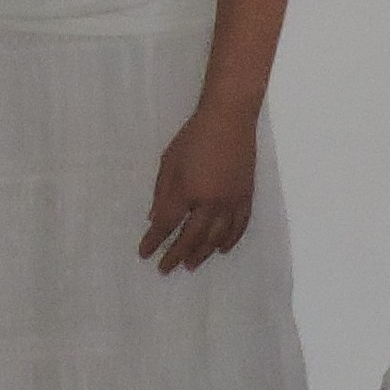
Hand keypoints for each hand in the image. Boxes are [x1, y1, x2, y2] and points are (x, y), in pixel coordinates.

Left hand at [138, 104, 257, 272]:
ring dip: (202, 254)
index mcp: (187, 191)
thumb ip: (161, 192)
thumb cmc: (193, 136)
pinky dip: (229, 241)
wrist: (230, 120)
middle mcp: (210, 202)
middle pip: (191, 237)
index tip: (144, 254)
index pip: (166, 224)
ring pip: (216, 238)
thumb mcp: (169, 161)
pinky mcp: (246, 198)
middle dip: (175, 255)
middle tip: (164, 269)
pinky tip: (221, 250)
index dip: (154, 241)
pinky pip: (239, 227)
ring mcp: (231, 202)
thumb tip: (154, 218)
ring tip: (190, 265)